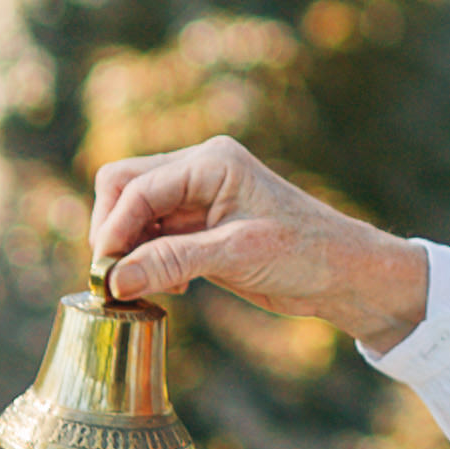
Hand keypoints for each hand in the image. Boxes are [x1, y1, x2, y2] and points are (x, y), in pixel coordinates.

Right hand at [90, 138, 428, 351]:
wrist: (346, 273)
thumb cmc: (305, 254)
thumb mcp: (237, 257)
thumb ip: (172, 261)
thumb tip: (113, 280)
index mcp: (211, 161)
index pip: (136, 188)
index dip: (114, 230)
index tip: (104, 275)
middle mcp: (199, 170)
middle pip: (123, 188)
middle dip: (113, 231)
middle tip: (115, 280)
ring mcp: (197, 196)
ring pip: (134, 212)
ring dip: (129, 249)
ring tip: (144, 286)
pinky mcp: (200, 225)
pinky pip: (153, 234)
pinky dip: (147, 259)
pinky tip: (169, 285)